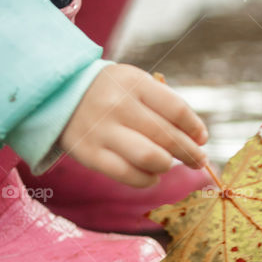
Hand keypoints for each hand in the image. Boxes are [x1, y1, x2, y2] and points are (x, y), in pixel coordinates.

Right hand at [59, 63, 207, 187]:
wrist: (59, 94)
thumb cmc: (111, 91)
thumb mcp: (134, 83)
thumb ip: (163, 105)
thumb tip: (197, 139)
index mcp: (134, 83)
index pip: (176, 110)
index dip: (194, 128)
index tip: (202, 138)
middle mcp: (118, 105)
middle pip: (167, 136)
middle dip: (190, 153)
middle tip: (198, 160)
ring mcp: (102, 131)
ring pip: (151, 157)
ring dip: (168, 165)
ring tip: (169, 163)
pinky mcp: (89, 154)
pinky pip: (129, 175)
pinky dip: (148, 179)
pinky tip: (152, 174)